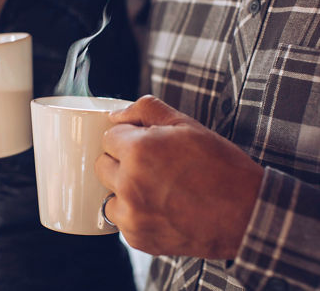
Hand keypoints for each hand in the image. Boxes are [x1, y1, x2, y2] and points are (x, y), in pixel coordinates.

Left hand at [95, 95, 263, 258]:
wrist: (247, 214)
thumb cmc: (219, 166)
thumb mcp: (186, 125)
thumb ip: (146, 110)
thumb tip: (116, 115)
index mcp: (138, 150)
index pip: (108, 138)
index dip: (127, 138)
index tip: (144, 145)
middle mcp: (129, 183)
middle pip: (102, 165)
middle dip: (120, 162)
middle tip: (151, 165)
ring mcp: (132, 214)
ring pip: (109, 194)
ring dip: (124, 190)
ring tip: (156, 189)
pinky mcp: (138, 238)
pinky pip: (122, 220)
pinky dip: (135, 214)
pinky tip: (161, 208)